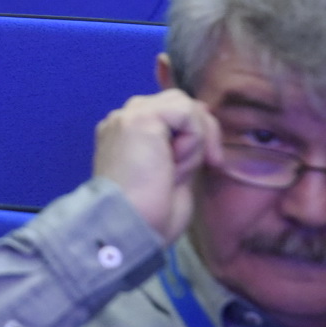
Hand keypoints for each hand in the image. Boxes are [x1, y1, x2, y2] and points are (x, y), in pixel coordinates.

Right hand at [93, 89, 222, 243]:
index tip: (201, 168)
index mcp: (127, 134)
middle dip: (199, 133)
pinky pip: (185, 112)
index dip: (194, 136)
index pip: (171, 114)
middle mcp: (123, 120)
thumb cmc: (148, 213)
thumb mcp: (174, 173)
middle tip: (202, 167)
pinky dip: (193, 138)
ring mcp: (127, 116)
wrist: (126, 224)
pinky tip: (177, 160)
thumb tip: (201, 114)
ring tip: (181, 166)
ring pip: (183, 103)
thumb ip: (183, 144)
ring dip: (195, 136)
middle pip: (178, 102)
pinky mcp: (140, 118)